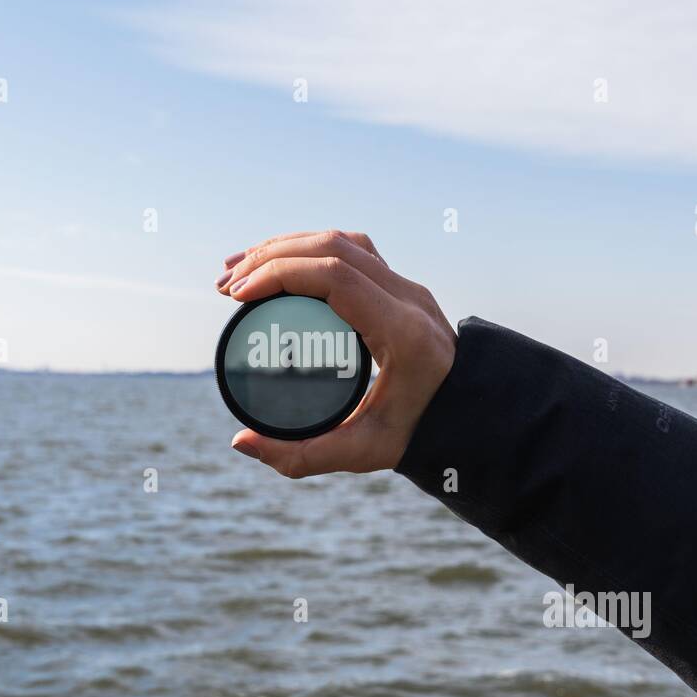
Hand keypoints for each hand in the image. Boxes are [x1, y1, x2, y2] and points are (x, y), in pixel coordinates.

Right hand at [214, 230, 455, 476]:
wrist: (472, 415)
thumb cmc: (419, 435)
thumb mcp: (362, 454)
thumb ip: (301, 456)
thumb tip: (240, 442)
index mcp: (401, 331)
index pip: (336, 276)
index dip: (280, 274)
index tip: (238, 295)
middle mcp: (408, 298)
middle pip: (333, 247)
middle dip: (271, 257)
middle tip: (225, 287)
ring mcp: (407, 287)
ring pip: (342, 241)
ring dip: (287, 247)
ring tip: (239, 272)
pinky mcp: (401, 286)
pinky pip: (352, 250)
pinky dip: (309, 251)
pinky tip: (278, 266)